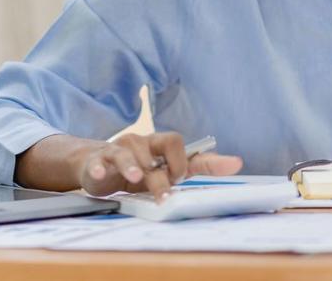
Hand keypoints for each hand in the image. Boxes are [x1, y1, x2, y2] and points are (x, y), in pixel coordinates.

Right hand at [76, 132, 242, 201]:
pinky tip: (100, 174)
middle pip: (156, 148)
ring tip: (137, 178)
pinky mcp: (98, 161)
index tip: (187, 175)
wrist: (95, 164)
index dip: (183, 158)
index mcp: (158, 145)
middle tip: (168, 188)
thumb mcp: (168, 168)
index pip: (176, 142)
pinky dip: (99, 168)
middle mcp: (140, 144)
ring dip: (132, 167)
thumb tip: (237, 162)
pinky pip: (99, 162)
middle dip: (164, 169)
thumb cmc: (138, 167)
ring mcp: (118, 151)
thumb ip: (200, 166)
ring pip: (127, 154)